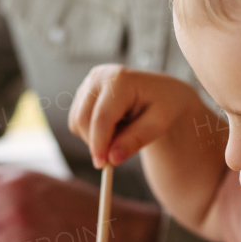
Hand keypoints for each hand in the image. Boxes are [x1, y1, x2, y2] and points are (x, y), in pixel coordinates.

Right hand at [69, 64, 204, 167]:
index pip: (102, 117)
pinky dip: (92, 131)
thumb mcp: (158, 125)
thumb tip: (111, 158)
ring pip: (77, 121)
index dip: (99, 143)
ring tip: (123, 131)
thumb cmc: (163, 107)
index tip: (102, 165)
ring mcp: (90, 81)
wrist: (161, 93)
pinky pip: (77, 120)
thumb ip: (135, 141)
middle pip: (84, 119)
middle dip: (97, 142)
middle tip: (115, 156)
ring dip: (95, 137)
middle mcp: (101, 76)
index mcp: (121, 79)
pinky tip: (113, 125)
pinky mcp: (84, 90)